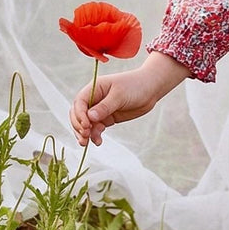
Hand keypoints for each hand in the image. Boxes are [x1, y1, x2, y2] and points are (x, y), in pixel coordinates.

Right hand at [69, 53, 190, 145]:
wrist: (150, 90)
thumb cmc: (135, 86)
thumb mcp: (120, 95)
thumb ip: (105, 107)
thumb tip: (90, 117)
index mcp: (94, 88)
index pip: (79, 102)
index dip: (79, 115)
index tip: (86, 125)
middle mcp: (94, 99)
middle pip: (78, 114)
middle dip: (79, 126)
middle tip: (85, 136)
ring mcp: (100, 110)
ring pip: (85, 124)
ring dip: (84, 134)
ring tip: (87, 143)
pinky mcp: (107, 118)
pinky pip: (96, 128)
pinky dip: (94, 135)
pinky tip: (97, 142)